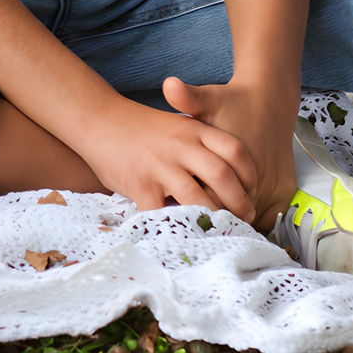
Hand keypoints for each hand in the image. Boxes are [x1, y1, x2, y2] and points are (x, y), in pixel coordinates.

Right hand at [73, 97, 261, 218]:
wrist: (99, 119)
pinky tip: (182, 233)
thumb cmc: (139, 128)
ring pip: (198, 197)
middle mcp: (181, 145)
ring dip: (213, 218)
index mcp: (193, 129)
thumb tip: (222, 181)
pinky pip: (163, 212)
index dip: (249, 174)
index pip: (234, 151)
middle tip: (246, 217)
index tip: (253, 189)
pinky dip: (175, 225)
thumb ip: (196, 147)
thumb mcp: (175, 126)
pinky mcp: (141, 184)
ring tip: (220, 230)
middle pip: (222, 175)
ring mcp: (161, 165)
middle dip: (239, 202)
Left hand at [162, 79, 297, 223]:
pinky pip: (268, 217)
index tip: (180, 214)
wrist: (270, 100)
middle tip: (196, 228)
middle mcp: (253, 180)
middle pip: (227, 214)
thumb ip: (187, 98)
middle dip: (212, 221)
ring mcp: (271, 188)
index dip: (193, 208)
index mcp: (229, 163)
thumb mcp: (208, 99)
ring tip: (215, 227)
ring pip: (249, 219)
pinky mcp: (284, 190)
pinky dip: (255, 220)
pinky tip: (239, 219)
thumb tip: (170, 84)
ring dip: (234, 222)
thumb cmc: (233, 103)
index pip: (207, 199)